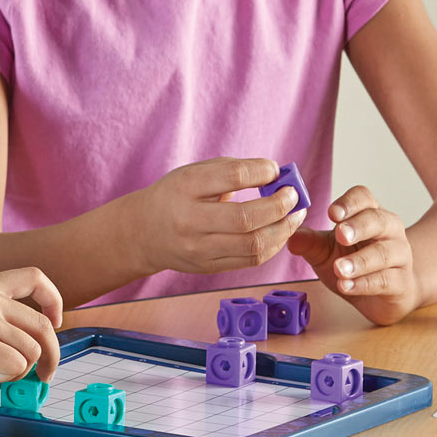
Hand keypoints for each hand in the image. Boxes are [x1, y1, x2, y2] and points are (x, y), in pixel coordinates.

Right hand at [0, 267, 63, 391]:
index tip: (55, 321)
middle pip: (43, 325)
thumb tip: (18, 363)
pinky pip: (15, 366)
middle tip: (44, 376)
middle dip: (51, 355)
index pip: (35, 277)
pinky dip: (5, 379)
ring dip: (17, 371)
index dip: (53, 300)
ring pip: (31, 351)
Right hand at [127, 158, 307, 275]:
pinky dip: (273, 245)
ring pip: (253, 244)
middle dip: (280, 205)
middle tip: (294, 196)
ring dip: (283, 229)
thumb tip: (276, 173)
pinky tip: (279, 232)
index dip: (261, 172)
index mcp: (185, 187)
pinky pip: (251, 260)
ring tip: (294, 216)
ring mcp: (198, 248)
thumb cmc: (175, 196)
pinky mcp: (207, 267)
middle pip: (246, 218)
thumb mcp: (194, 173)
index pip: (232, 177)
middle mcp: (189, 220)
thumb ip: (233, 170)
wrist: (142, 232)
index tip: (274, 170)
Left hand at [287, 185, 420, 324]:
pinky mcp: (401, 282)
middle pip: (378, 220)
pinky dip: (364, 284)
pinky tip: (346, 286)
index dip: (349, 202)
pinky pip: (385, 280)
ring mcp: (399, 256)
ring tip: (340, 269)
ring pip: (383, 253)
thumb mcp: (325, 250)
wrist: (380, 296)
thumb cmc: (352, 262)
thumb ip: (309, 242)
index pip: (364, 198)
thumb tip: (290, 237)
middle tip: (340, 234)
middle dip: (358, 226)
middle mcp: (388, 231)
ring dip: (360, 261)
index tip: (332, 213)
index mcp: (369, 214)